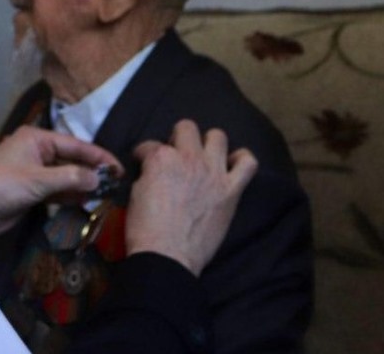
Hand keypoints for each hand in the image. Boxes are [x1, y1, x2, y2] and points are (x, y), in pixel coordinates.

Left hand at [0, 126, 122, 237]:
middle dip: (92, 171)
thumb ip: (71, 178)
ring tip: (106, 194)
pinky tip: (86, 201)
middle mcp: (37, 151)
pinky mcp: (31, 189)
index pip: (75, 145)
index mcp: (36, 139)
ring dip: (82, 185)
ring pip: (65, 176)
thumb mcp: (38, 181)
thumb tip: (99, 177)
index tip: (119, 167)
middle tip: (116, 183)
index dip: (99, 156)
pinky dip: (70, 195)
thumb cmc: (2, 187)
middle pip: (72, 159)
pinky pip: (57, 189)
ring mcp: (34, 171)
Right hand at [124, 119, 257, 276]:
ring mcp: (213, 172)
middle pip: (186, 128)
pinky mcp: (231, 189)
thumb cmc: (145, 229)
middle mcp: (189, 157)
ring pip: (218, 136)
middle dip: (176, 139)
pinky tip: (232, 165)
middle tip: (174, 157)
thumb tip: (154, 172)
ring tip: (203, 158)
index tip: (143, 164)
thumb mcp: (136, 193)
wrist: (168, 256)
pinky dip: (241, 160)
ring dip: (208, 144)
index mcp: (161, 158)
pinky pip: (248, 163)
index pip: (150, 145)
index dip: (144, 154)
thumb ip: (148, 174)